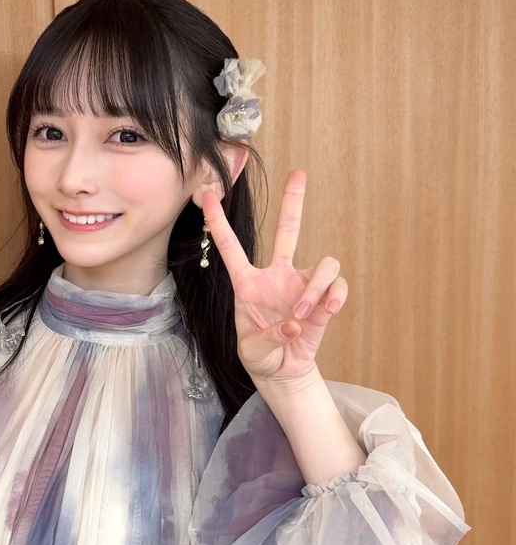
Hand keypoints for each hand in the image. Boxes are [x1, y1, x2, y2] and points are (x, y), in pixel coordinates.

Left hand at [200, 169, 348, 383]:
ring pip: (323, 264)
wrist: (283, 372)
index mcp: (248, 284)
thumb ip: (267, 340)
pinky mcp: (324, 299)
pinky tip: (326, 313)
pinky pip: (337, 286)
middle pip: (288, 230)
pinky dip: (334, 298)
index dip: (218, 222)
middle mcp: (277, 276)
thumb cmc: (260, 357)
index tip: (207, 195)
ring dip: (315, 291)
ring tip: (302, 318)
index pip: (230, 247)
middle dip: (294, 201)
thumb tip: (294, 323)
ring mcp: (302, 284)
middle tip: (299, 173)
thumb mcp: (251, 353)